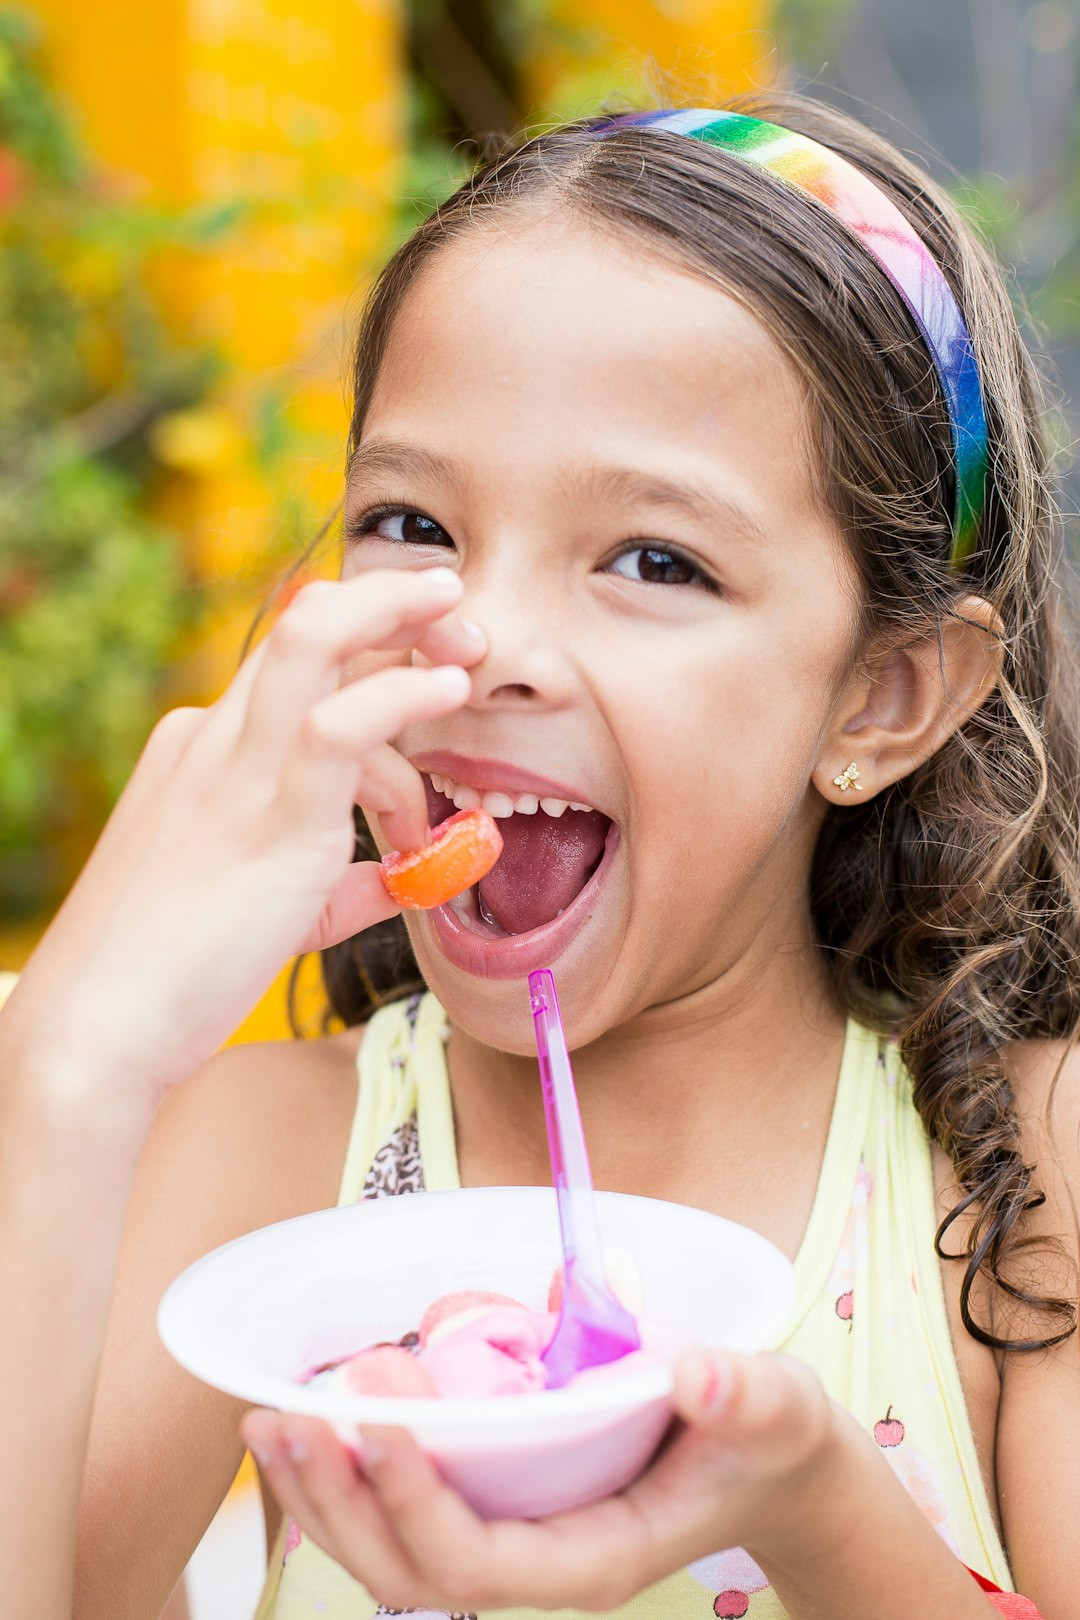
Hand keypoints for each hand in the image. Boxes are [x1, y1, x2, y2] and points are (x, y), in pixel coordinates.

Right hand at [7, 567, 483, 1098]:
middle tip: (459, 615)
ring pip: (316, 639)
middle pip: (305, 624)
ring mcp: (236, 767)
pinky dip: (404, 696)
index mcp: (204, 749)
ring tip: (467, 640)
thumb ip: (340, 882)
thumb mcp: (273, 909)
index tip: (430, 655)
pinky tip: (449, 690)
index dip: (367, 639)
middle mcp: (213, 738)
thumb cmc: (175, 973)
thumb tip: (397, 879)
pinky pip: (343, 723)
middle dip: (389, 602)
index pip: (293, 663)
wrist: (103, 1023)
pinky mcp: (272, 812)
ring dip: (400, 618)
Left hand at [242, 1348, 833, 1612]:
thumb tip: (698, 1376)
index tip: (376, 1418)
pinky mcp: (500, 1508)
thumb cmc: (769, 1436)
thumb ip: (746, 1395)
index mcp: (597, 1557)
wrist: (770, 1468)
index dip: (415, 1502)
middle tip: (292, 1414)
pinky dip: (348, 1478)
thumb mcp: (776, 1408)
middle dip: (343, 1502)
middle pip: (412, 1574)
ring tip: (269, 1421)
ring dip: (323, 1496)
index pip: (478, 1564)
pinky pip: (405, 1517)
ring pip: (392, 1559)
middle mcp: (541, 1565)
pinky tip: (311, 1421)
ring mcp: (514, 1543)